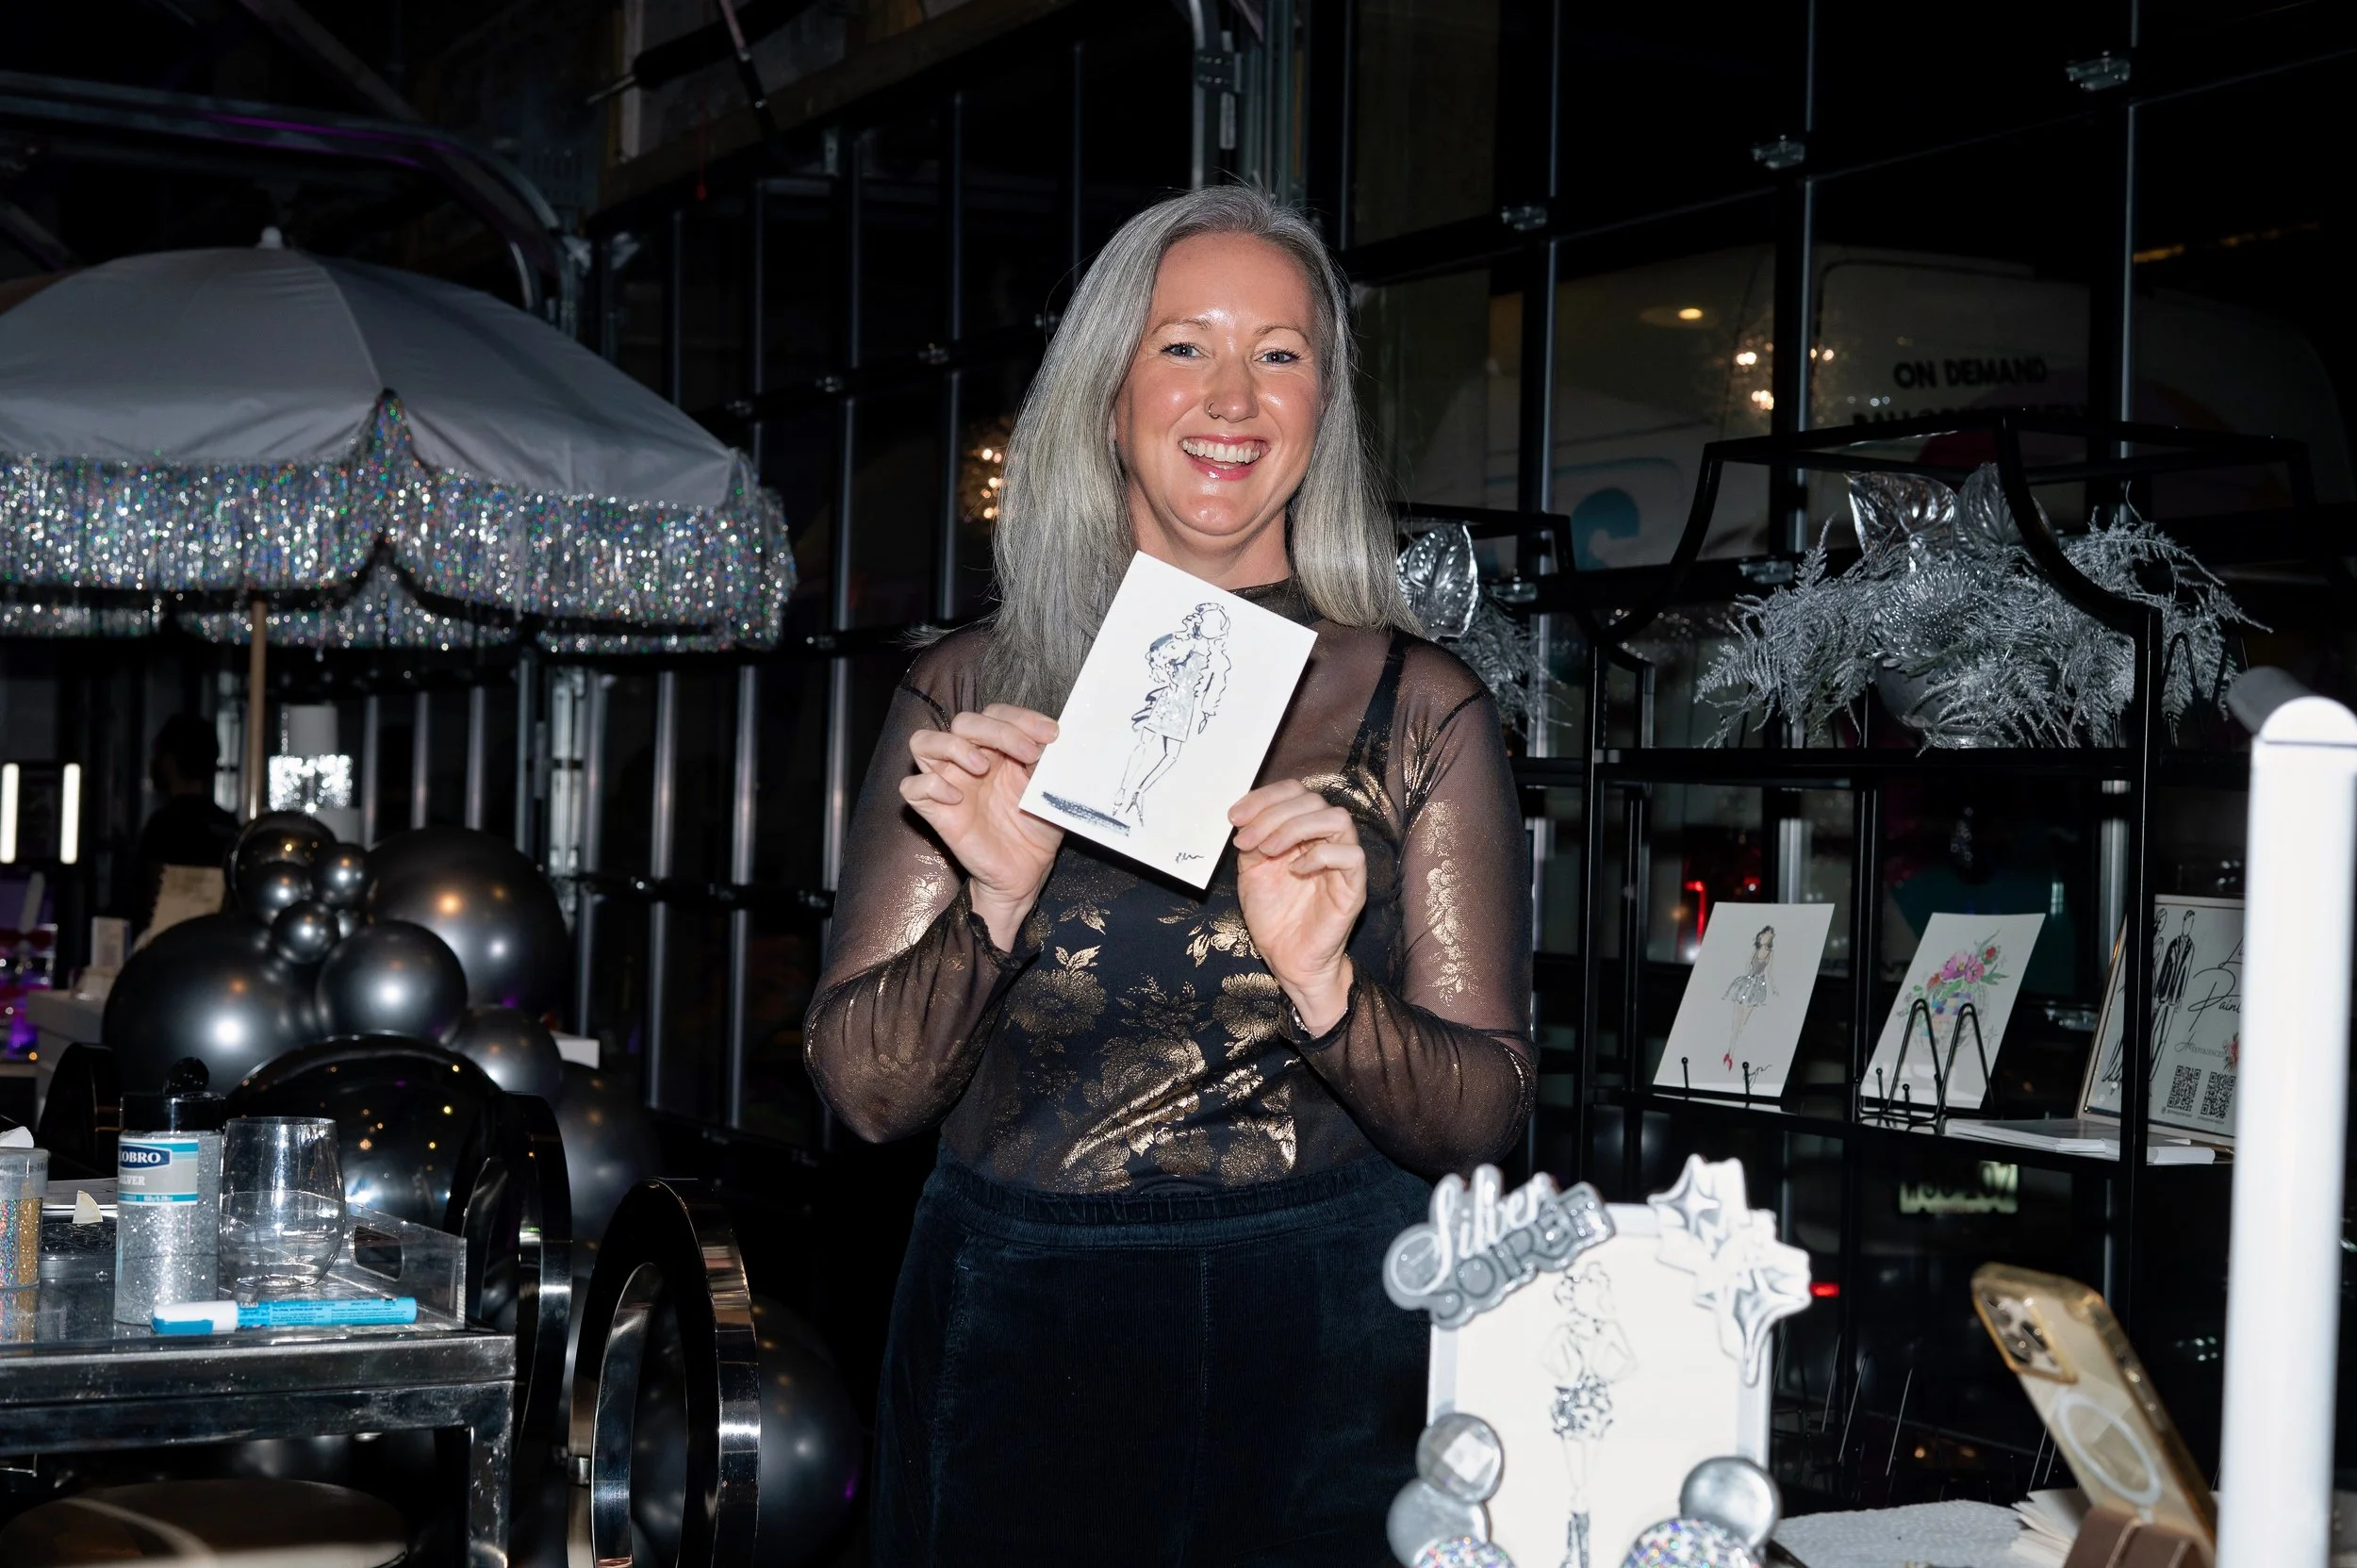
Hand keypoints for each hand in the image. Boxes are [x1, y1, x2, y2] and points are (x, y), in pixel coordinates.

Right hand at [902, 704, 1062, 949]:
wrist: (1026, 871)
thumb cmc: (1036, 828)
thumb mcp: (1047, 790)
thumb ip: (1044, 764)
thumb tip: (1046, 742)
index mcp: (997, 749)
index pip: (995, 714)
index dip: (1021, 718)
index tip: (1051, 734)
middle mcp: (969, 760)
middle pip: (963, 721)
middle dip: (997, 730)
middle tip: (1028, 753)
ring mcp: (949, 782)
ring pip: (923, 742)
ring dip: (954, 746)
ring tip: (983, 766)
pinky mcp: (935, 811)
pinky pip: (913, 787)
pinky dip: (932, 785)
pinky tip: (958, 798)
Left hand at [1230, 780, 1363, 1034]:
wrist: (1287, 958)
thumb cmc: (1274, 915)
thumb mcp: (1252, 870)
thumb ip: (1252, 840)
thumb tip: (1245, 817)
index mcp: (1302, 831)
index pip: (1294, 792)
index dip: (1264, 797)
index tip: (1234, 817)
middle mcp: (1325, 840)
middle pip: (1313, 800)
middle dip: (1273, 814)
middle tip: (1247, 840)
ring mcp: (1343, 861)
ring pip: (1338, 818)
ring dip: (1296, 828)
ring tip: (1269, 850)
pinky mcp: (1354, 885)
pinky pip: (1351, 855)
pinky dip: (1319, 856)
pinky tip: (1294, 871)